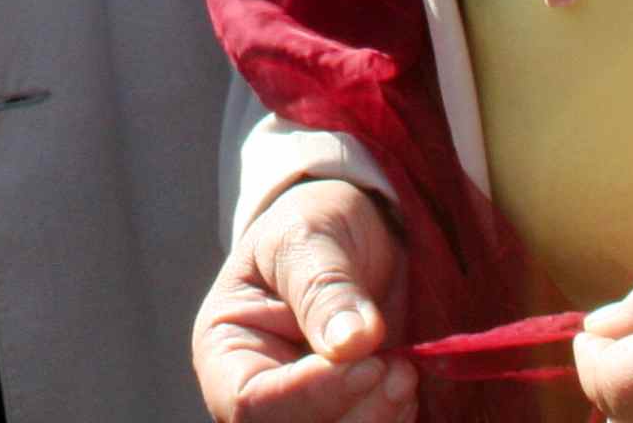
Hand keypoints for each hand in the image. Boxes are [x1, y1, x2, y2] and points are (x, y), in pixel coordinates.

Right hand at [194, 179, 418, 421]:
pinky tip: (406, 385)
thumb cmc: (310, 228)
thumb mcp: (308, 239)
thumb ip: (325, 288)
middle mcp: (260, 392)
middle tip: (398, 370)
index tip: (366, 363)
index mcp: (226, 349)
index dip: (310, 394)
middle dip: (352, 413)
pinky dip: (393, 420)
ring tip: (405, 371)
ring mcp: (304, 408)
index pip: (249, 401)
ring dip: (379, 419)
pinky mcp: (343, 412)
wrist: (348, 233)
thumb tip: (352, 343)